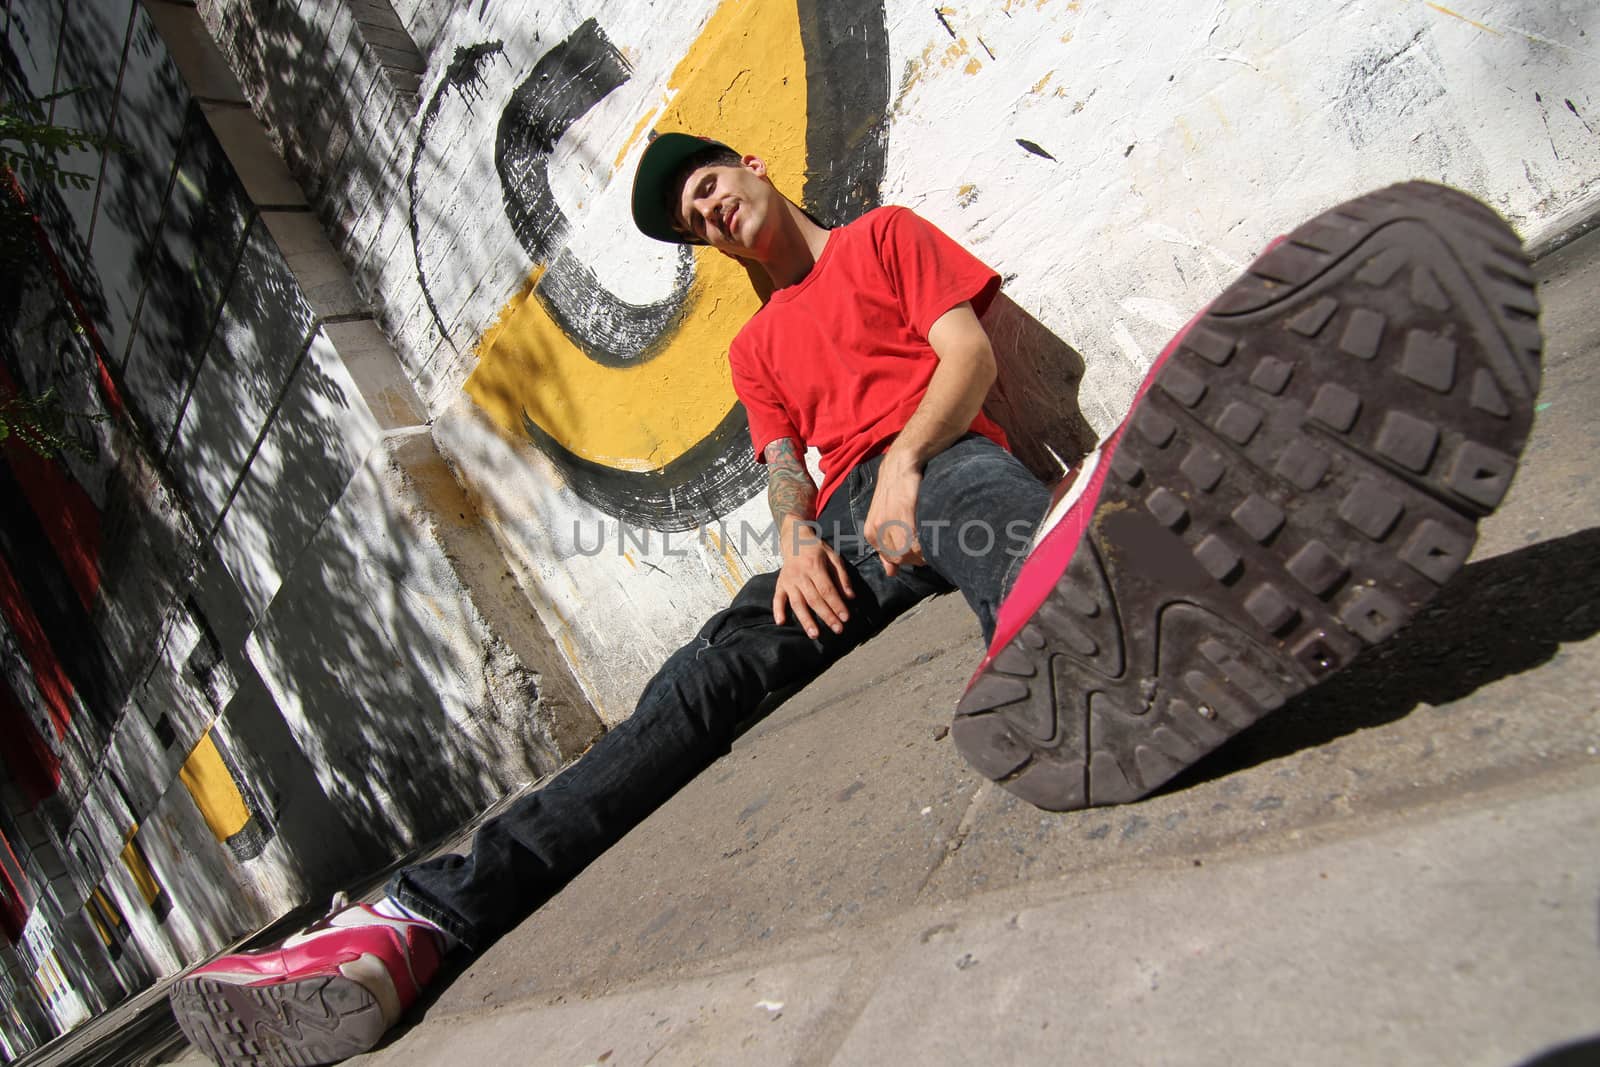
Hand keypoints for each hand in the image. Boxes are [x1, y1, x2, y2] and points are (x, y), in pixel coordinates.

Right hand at [773, 519, 854, 637]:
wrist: (794, 539)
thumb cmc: (816, 549)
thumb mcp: (833, 556)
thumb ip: (842, 576)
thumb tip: (850, 597)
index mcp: (815, 567)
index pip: (827, 590)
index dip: (837, 604)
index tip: (846, 617)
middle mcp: (800, 575)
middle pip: (814, 599)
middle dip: (826, 616)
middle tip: (838, 629)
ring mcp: (788, 581)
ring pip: (797, 603)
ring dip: (805, 620)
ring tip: (814, 634)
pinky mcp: (780, 584)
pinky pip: (777, 598)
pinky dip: (777, 610)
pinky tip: (781, 622)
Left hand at [864, 454, 925, 576]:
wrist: (902, 461)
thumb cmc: (895, 491)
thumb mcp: (883, 519)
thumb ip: (885, 546)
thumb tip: (890, 573)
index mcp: (871, 532)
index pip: (892, 561)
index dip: (910, 559)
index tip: (921, 550)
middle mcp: (877, 528)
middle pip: (902, 558)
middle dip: (918, 556)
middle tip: (930, 545)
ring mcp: (890, 519)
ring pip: (910, 550)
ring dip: (925, 549)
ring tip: (933, 536)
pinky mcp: (905, 509)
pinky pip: (917, 536)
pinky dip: (927, 540)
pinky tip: (934, 531)